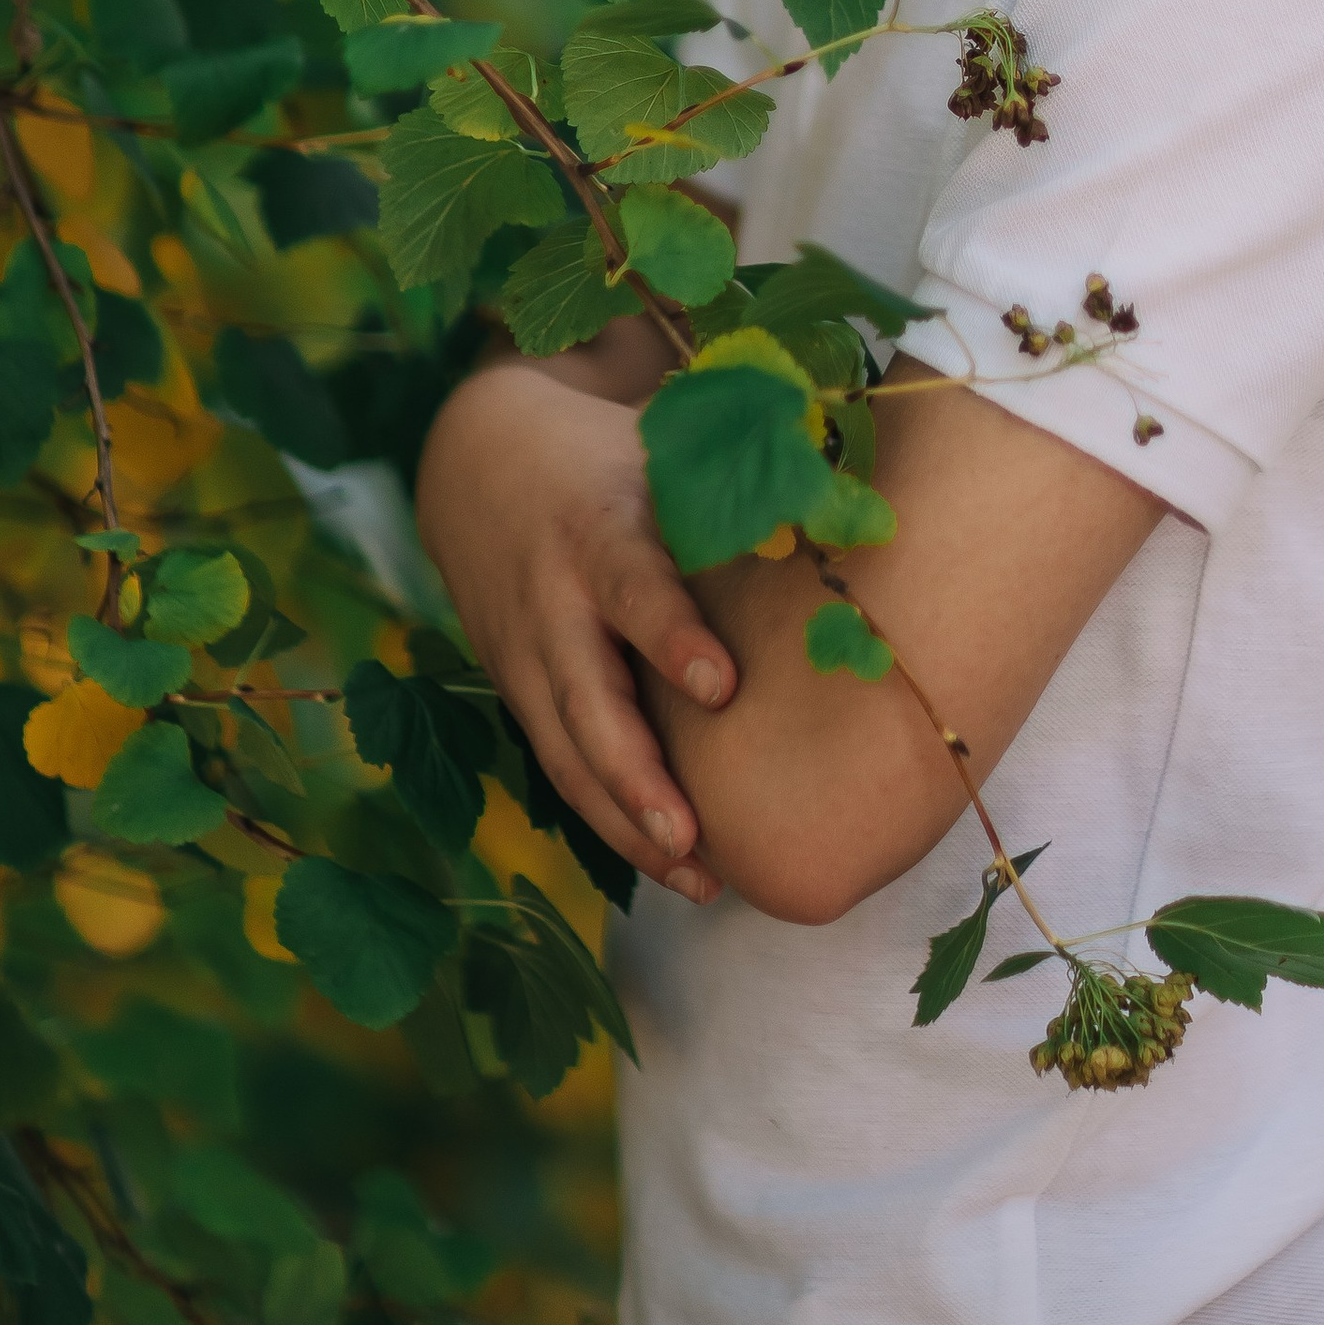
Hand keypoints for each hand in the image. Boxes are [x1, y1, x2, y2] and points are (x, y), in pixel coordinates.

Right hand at [414, 349, 735, 898]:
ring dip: (627, 823)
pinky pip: (560, 767)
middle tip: (692, 837)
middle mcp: (554, 601)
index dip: (672, 637)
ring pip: (567, 754)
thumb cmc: (605, 456)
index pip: (633, 588)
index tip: (722, 686)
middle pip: (586, 700)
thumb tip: (848, 494)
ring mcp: (526, 656)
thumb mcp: (657, 443)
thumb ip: (734, 475)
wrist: (475, 462)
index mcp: (598, 529)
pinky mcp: (518, 694)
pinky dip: (611, 821)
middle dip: (636, 775)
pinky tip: (673, 865)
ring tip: (699, 881)